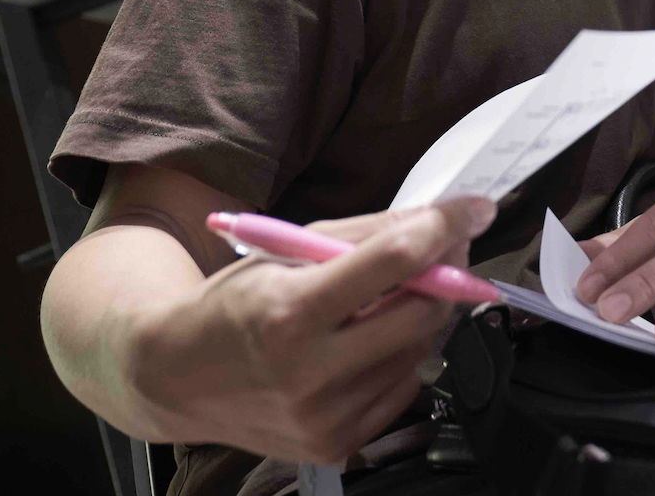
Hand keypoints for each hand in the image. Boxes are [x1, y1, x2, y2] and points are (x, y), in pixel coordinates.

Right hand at [126, 195, 494, 461]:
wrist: (177, 378)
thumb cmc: (234, 303)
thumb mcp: (287, 249)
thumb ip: (366, 234)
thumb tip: (437, 219)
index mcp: (291, 313)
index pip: (392, 262)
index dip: (442, 228)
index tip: (476, 208)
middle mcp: (310, 374)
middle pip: (421, 313)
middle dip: (446, 272)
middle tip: (448, 244)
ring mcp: (326, 418)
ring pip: (419, 351)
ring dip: (424, 312)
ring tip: (395, 291)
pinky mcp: (337, 446)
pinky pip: (402, 387)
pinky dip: (402, 354)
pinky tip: (372, 336)